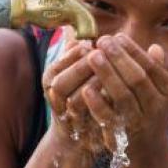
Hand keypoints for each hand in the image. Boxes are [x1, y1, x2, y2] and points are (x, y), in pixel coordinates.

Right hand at [41, 39, 100, 154]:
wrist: (81, 134)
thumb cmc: (80, 94)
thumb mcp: (75, 72)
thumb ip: (76, 55)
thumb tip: (77, 33)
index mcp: (51, 81)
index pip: (55, 67)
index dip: (71, 56)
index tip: (89, 45)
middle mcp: (55, 100)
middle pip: (59, 83)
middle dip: (80, 69)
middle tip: (99, 56)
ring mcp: (67, 117)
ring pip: (74, 101)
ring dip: (92, 86)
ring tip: (109, 74)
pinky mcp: (82, 130)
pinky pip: (90, 117)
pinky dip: (103, 104)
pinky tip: (116, 93)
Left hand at [81, 34, 167, 150]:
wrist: (147, 148)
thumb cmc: (149, 108)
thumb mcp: (161, 89)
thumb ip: (159, 67)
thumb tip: (155, 48)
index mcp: (167, 90)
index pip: (151, 67)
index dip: (133, 51)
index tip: (118, 37)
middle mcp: (156, 106)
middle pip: (137, 79)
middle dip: (119, 58)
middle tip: (102, 41)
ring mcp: (138, 121)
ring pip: (122, 96)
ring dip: (107, 75)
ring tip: (92, 56)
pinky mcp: (121, 134)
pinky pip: (109, 117)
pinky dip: (98, 103)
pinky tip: (86, 89)